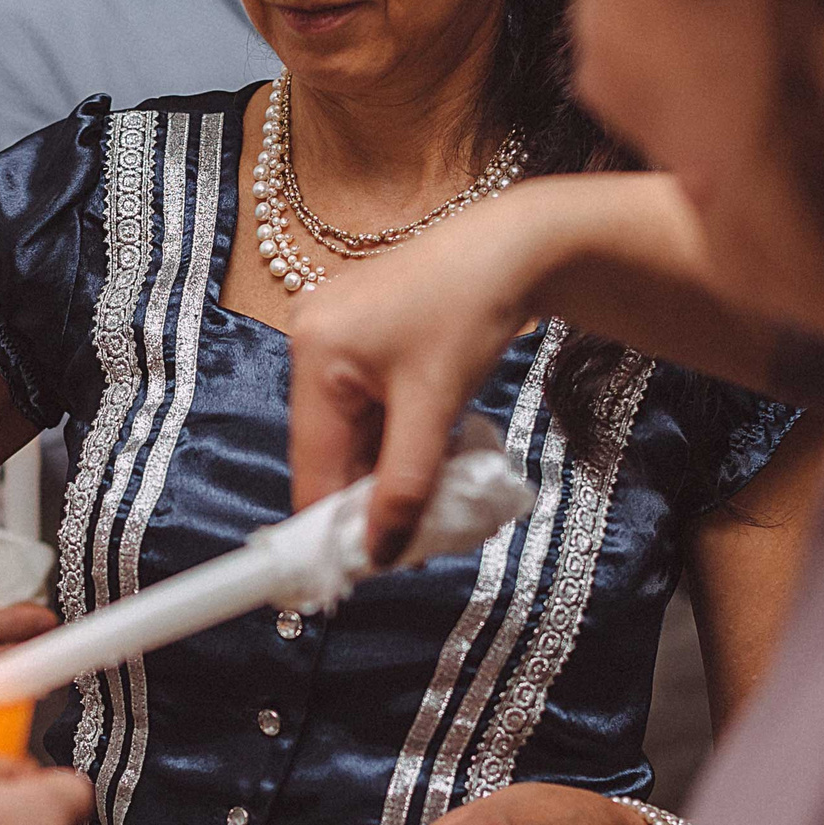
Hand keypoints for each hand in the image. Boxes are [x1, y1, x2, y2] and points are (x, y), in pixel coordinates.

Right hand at [288, 189, 544, 565]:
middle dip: (366, 497)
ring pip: (351, 434)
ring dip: (385, 470)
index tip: (345, 577)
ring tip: (427, 502)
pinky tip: (425, 457)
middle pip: (329, 451)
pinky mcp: (359, 336)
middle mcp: (309, 342)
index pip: (311, 464)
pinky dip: (393, 439)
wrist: (514, 247)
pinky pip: (366, 409)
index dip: (328, 524)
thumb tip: (380, 555)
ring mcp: (332, 336)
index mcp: (313, 353)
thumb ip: (404, 485)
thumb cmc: (472, 311)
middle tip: (407, 543)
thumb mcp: (435, 406)